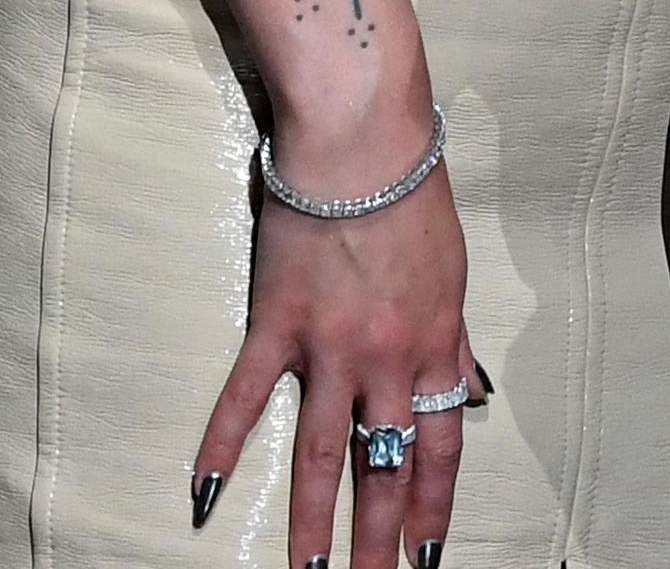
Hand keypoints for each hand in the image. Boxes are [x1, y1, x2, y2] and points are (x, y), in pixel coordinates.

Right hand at [201, 107, 469, 568]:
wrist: (362, 141)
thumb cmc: (412, 196)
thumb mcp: (452, 275)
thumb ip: (451, 341)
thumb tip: (463, 391)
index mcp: (434, 346)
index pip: (436, 450)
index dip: (431, 510)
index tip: (427, 557)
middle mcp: (386, 358)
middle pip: (383, 466)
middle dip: (379, 538)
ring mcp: (329, 345)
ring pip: (321, 453)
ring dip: (313, 521)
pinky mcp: (277, 322)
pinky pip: (246, 397)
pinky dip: (222, 446)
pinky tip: (206, 493)